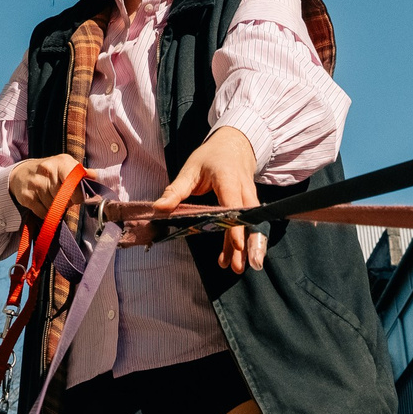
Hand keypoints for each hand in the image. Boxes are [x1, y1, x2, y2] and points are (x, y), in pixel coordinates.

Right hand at [6, 153, 79, 221]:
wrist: (20, 174)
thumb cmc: (49, 171)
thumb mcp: (65, 166)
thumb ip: (82, 173)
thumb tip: (95, 176)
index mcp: (62, 162)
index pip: (76, 185)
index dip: (78, 195)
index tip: (75, 196)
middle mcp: (47, 171)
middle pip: (66, 199)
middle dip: (67, 202)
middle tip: (61, 196)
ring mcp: (36, 184)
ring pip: (55, 207)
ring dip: (56, 208)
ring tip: (51, 198)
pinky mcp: (27, 197)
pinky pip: (44, 213)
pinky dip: (46, 212)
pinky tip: (42, 202)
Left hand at [154, 125, 264, 271]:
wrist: (235, 145)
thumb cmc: (211, 156)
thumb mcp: (190, 169)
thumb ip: (176, 190)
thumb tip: (159, 208)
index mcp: (228, 179)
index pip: (234, 205)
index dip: (236, 226)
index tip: (237, 244)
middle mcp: (244, 190)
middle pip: (249, 220)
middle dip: (248, 244)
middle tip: (241, 266)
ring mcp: (250, 199)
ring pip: (253, 225)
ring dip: (249, 248)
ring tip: (237, 268)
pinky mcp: (251, 206)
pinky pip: (251, 225)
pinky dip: (246, 242)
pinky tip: (234, 258)